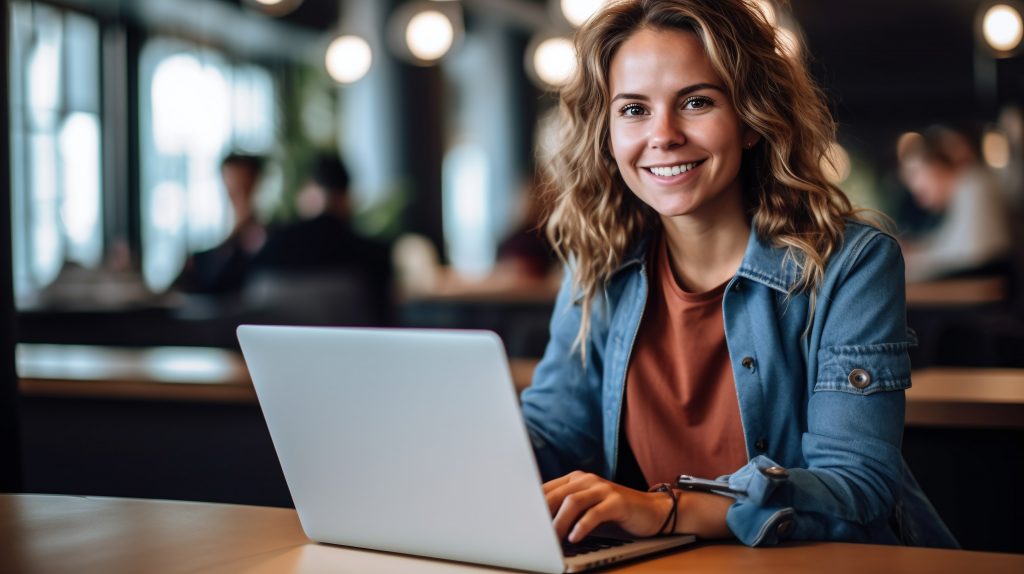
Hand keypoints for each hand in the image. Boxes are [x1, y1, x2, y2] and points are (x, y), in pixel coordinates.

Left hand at [542, 471, 671, 542]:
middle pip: (555, 495)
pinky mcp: (617, 501)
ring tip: (552, 540)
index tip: (520, 522)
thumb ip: (565, 511)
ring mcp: (603, 489)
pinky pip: (594, 513)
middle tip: (532, 534)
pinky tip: (574, 538)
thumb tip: (538, 527)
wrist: (652, 511)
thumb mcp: (587, 509)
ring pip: (572, 502)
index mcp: (575, 479)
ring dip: (559, 523)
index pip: (546, 490)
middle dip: (541, 516)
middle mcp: (587, 480)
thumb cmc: (614, 513)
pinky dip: (582, 527)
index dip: (531, 507)